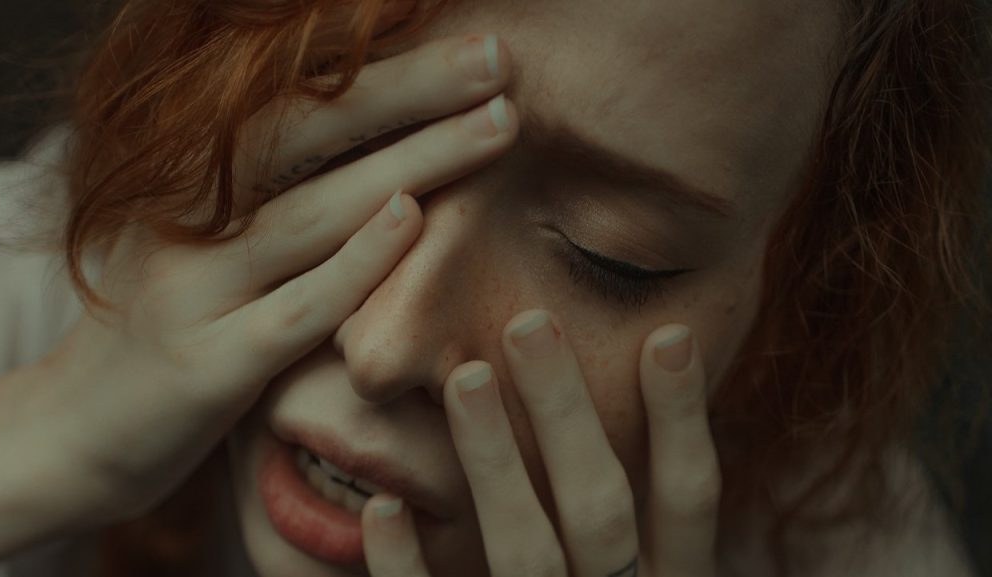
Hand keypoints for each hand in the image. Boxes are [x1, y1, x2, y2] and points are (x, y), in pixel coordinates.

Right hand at [28, 32, 516, 525]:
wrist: (73, 434)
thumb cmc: (165, 328)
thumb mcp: (202, 245)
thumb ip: (273, 200)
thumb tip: (384, 167)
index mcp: (187, 179)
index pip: (294, 105)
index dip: (383, 73)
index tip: (467, 49)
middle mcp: (184, 217)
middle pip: (308, 133)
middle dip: (410, 90)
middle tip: (495, 57)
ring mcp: (193, 288)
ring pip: (314, 211)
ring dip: (413, 161)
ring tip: (497, 122)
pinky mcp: (208, 363)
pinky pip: (298, 307)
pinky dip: (357, 263)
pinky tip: (412, 218)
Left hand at [361, 310, 721, 575]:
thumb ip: (631, 529)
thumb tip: (611, 410)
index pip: (688, 500)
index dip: (682, 418)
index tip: (665, 333)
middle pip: (603, 509)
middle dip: (567, 413)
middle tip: (529, 322)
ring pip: (527, 556)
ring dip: (495, 465)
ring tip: (463, 379)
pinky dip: (409, 569)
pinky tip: (385, 509)